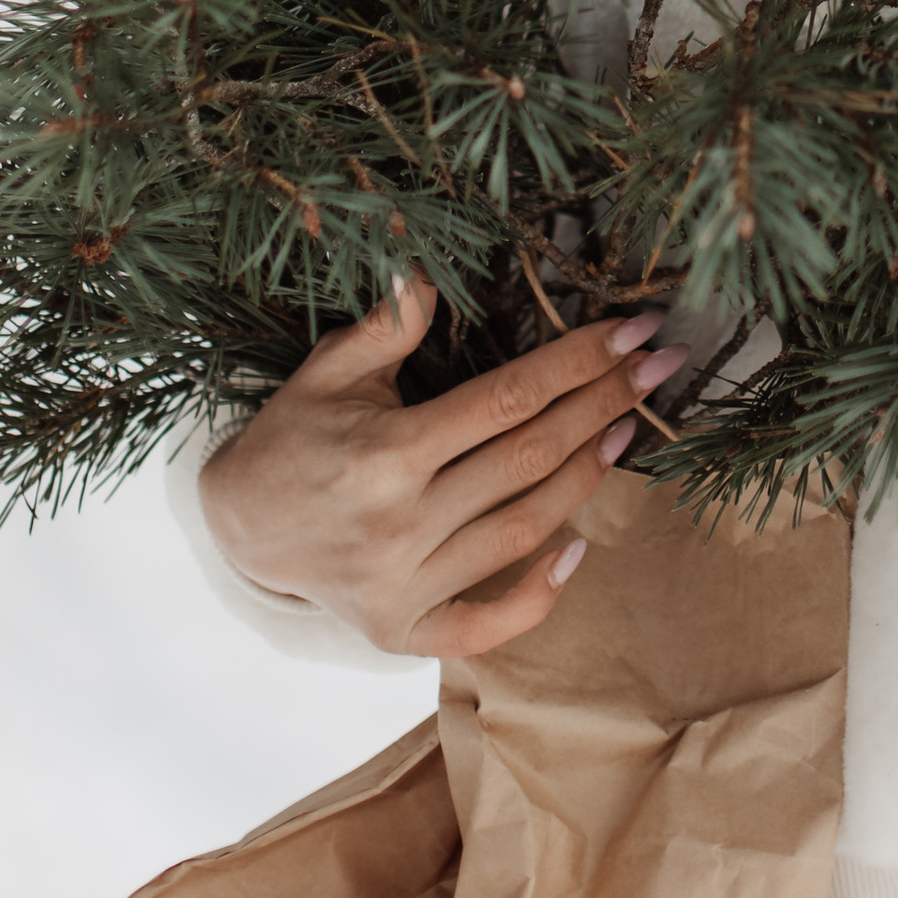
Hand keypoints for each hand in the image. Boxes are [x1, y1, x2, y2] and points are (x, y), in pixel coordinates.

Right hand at [198, 276, 687, 661]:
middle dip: (605, 405)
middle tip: (659, 367)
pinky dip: (537, 595)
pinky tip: (579, 549)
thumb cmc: (293, 437)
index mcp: (388, 451)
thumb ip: (385, 323)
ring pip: (522, 529)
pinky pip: (485, 624)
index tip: (633, 332)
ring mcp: (404, 584)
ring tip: (630, 429)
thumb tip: (427, 266)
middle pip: (529, 458)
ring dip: (586, 478)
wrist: (237, 530)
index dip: (578, 361)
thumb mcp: (328, 369)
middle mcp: (401, 522)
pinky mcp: (402, 630)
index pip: (508, 399)